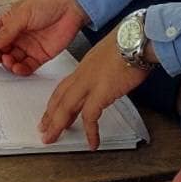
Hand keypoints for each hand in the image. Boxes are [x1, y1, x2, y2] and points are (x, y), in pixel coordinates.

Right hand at [0, 0, 89, 76]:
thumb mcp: (23, 13)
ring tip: (9, 61)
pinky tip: (18, 68)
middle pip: (0, 49)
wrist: (71, 8)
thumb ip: (7, 30)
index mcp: (10, 21)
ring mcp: (28, 46)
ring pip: (12, 59)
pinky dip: (20, 70)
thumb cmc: (48, 3)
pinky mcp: (39, 55)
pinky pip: (26, 66)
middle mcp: (17, 35)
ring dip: (7, 63)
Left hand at [38, 30, 150, 149]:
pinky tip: (92, 142)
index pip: (63, 87)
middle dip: (50, 116)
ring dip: (58, 124)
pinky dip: (90, 131)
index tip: (50, 113)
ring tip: (53, 138)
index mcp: (84, 66)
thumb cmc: (129, 44)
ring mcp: (90, 82)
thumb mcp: (110, 56)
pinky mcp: (102, 91)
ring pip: (66, 106)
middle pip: (60, 98)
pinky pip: (90, 116)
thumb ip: (105, 69)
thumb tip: (110, 79)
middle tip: (44, 130)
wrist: (136, 38)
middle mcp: (83, 74)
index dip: (55, 101)